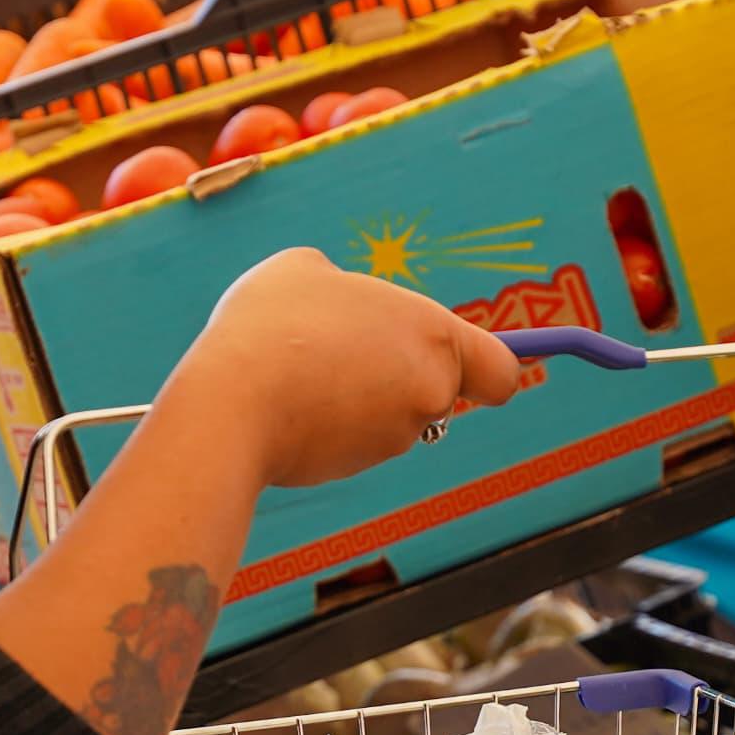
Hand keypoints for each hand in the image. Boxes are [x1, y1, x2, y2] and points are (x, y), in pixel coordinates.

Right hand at [166, 248, 524, 490]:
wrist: (232, 402)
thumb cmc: (273, 322)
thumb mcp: (306, 269)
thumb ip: (345, 285)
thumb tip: (340, 296)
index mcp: (433, 334)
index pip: (502, 371)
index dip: (493, 370)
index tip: (471, 368)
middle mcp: (429, 391)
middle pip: (439, 389)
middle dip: (403, 376)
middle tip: (348, 351)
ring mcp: (394, 436)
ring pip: (394, 415)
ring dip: (361, 397)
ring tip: (302, 369)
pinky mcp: (356, 466)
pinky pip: (355, 440)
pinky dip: (333, 424)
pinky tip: (289, 402)